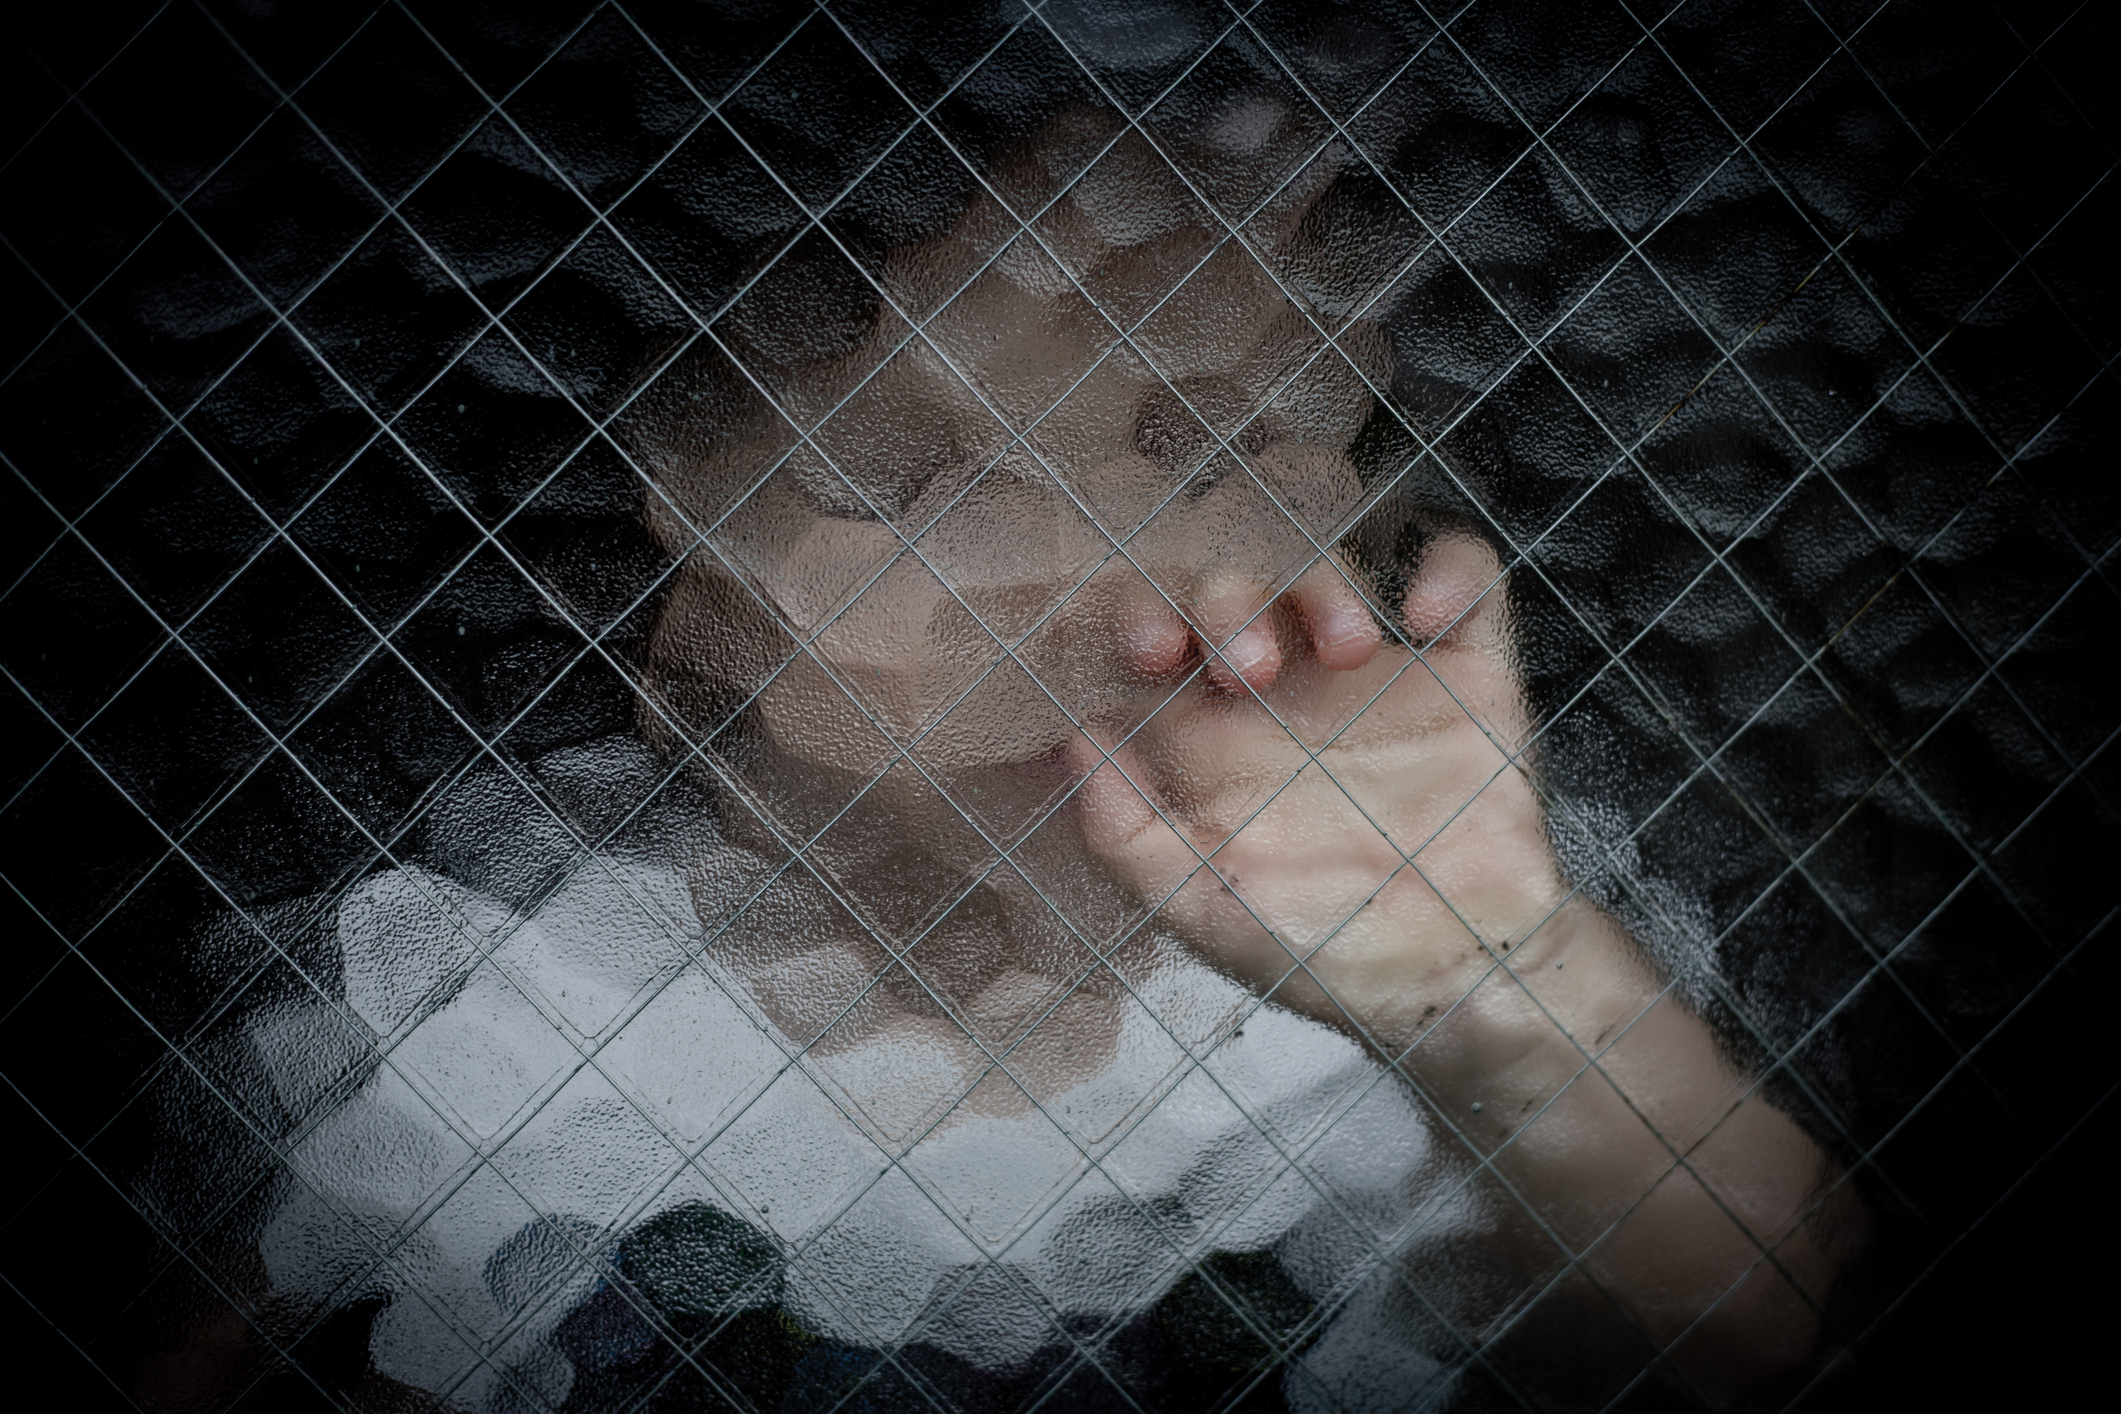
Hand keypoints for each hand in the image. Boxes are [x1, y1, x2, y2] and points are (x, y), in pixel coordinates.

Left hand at [1075, 532, 1578, 1045]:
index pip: (1162, 638)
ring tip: (1345, 646)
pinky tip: (1427, 613)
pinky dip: (1450, 569)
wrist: (1461, 984)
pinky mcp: (1469, 677)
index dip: (1143, 618)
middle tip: (1246, 665)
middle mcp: (1289, 696)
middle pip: (1238, 589)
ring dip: (1323, 585)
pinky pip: (1467, 581)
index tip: (1148, 650)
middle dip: (1227, 600)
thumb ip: (1127, 834)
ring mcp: (1378, 680)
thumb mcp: (1204, 911)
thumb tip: (1073, 738)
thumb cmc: (1323, 958)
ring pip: (1331, 572)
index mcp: (1216, 741)